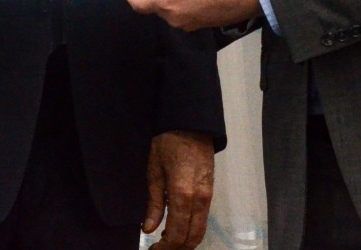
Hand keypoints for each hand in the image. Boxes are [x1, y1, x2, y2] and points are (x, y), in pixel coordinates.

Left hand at [141, 130, 214, 249]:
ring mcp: (208, 196)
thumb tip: (148, 229)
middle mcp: (199, 200)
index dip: (164, 248)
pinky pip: (203, 219)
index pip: (176, 234)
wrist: (191, 124)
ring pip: (200, 230)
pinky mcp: (211, 192)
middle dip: (176, 248)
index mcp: (182, 195)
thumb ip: (153, 203)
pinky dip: (192, 229)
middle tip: (159, 248)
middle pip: (192, 238)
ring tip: (167, 239)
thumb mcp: (154, 172)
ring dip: (185, 241)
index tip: (152, 249)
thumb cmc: (167, 144)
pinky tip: (177, 226)